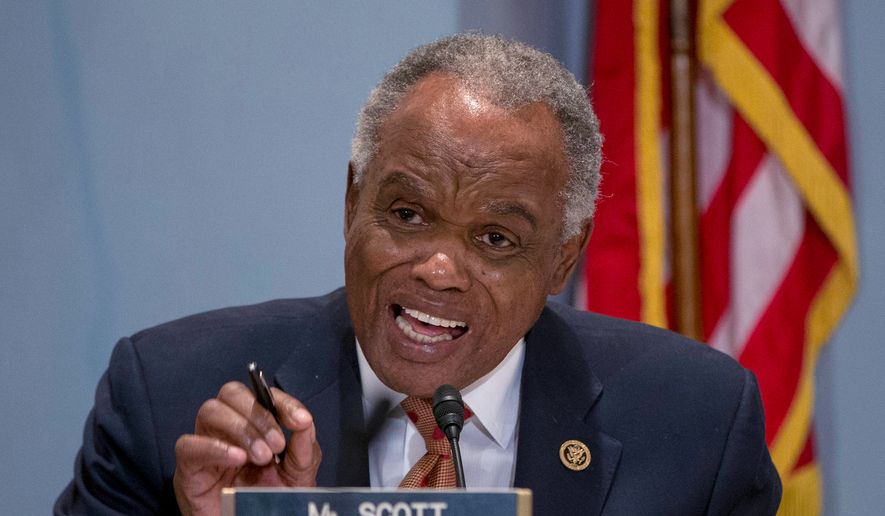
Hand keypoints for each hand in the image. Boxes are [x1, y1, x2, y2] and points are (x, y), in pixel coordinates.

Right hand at [173, 382, 321, 515]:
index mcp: (254, 425)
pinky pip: (188, 445)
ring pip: (210, 410)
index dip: (283, 402)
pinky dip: (213, 447)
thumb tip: (306, 422)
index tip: (300, 420)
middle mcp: (227, 429)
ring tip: (261, 456)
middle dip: (259, 414)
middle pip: (232, 392)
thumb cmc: (271, 502)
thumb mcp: (297, 476)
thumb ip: (304, 449)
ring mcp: (206, 445)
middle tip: (277, 445)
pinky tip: (237, 459)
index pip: (263, 395)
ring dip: (240, 428)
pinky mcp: (188, 469)